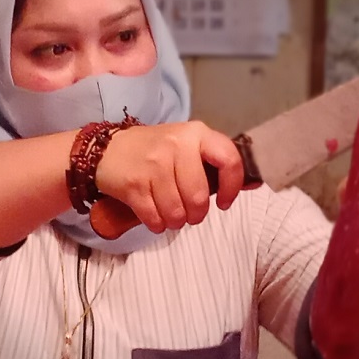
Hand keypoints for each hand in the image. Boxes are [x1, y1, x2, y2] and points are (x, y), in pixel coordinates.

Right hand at [94, 121, 245, 233]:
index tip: (224, 202)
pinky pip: (154, 218)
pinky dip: (157, 224)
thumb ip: (213, 162)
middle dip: (196, 214)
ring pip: (176, 212)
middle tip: (189, 213)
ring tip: (170, 213)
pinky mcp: (134, 184)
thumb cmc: (154, 150)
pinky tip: (154, 216)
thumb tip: (253, 183)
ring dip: (175, 221)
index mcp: (195, 134)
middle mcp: (176, 145)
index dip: (232, 187)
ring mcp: (153, 164)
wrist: (106, 150)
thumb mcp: (185, 145)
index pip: (229, 159)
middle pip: (198, 198)